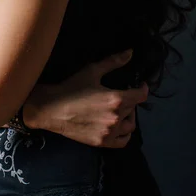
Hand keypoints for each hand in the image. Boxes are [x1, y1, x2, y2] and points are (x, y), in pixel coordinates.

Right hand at [24, 50, 148, 148]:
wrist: (52, 109)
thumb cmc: (72, 88)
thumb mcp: (92, 71)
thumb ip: (113, 62)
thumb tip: (130, 52)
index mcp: (116, 99)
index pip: (140, 96)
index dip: (143, 88)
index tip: (140, 85)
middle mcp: (116, 118)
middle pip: (133, 108)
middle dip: (130, 99)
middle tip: (121, 93)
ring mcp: (110, 133)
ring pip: (130, 125)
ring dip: (129, 116)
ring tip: (120, 109)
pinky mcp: (102, 143)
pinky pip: (123, 141)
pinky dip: (125, 134)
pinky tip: (119, 126)